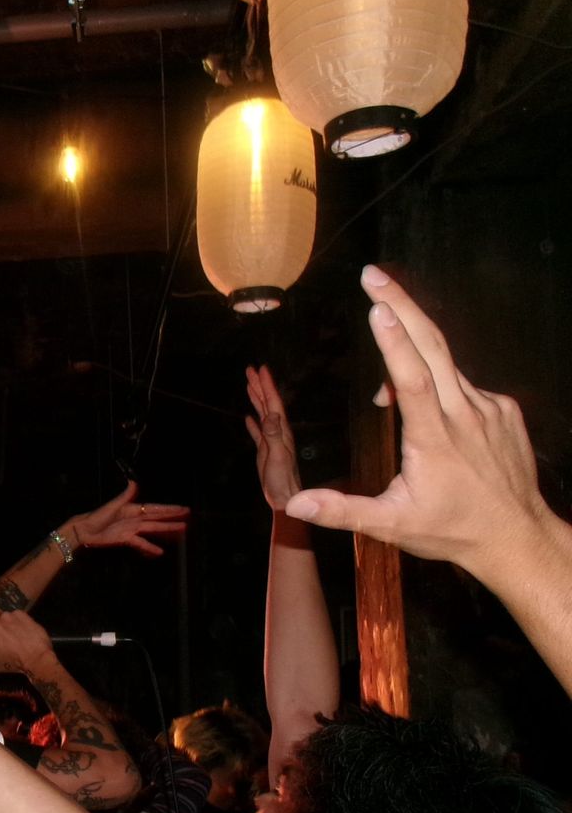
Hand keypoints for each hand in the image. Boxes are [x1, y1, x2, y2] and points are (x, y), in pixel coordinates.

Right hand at [0, 610, 53, 674]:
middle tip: (6, 637)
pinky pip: (17, 615)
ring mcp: (7, 616)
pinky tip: (24, 631)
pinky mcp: (20, 613)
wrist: (36, 658)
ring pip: (4, 617)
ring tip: (17, 634)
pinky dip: (19, 621)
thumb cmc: (15, 664)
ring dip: (8, 623)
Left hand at [70, 483, 189, 555]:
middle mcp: (134, 519)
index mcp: (132, 508)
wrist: (84, 530)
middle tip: (188, 519)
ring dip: (166, 530)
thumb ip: (125, 496)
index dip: (168, 509)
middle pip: (157, 519)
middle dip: (172, 518)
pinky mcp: (126, 539)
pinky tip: (160, 551)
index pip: (154, 508)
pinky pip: (141, 543)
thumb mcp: (112, 506)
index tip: (182, 508)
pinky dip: (150, 547)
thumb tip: (134, 481)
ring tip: (181, 531)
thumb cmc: (97, 516)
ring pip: (152, 529)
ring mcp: (132, 529)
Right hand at [243, 365, 301, 510]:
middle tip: (251, 369)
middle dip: (260, 386)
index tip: (260, 369)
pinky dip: (253, 422)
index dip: (267, 386)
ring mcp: (271, 440)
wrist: (283, 496)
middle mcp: (277, 431)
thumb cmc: (281, 479)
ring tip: (249, 385)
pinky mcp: (264, 449)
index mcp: (281, 430)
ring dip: (256, 399)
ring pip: (263, 413)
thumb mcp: (277, 455)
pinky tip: (248, 417)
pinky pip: (258, 430)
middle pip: (268, 403)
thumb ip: (273, 435)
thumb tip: (270, 414)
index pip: (273, 403)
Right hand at [286, 266, 551, 580]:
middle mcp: (465, 414)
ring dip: (410, 344)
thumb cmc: (453, 530)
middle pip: (433, 347)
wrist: (518, 537)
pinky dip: (437, 379)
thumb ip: (342, 511)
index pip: (413, 378)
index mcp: (435, 438)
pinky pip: (463, 383)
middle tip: (374, 274)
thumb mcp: (391, 526)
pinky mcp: (503, 410)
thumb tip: (295, 503)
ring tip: (381, 329)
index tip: (377, 306)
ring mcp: (489, 408)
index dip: (393, 341)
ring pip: (446, 364)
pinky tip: (422, 398)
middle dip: (402, 305)